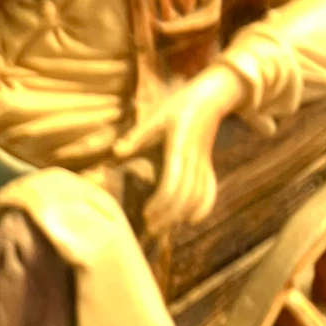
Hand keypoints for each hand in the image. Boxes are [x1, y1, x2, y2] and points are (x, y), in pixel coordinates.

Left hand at [113, 65, 247, 236]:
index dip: (161, 203)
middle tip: (150, 228)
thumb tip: (115, 153)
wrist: (210, 97)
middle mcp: (195, 160)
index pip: (174, 184)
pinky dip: (202, 208)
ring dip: (182, 215)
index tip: (146, 215)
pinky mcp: (209, 166)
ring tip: (163, 226)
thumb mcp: (155, 118)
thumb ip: (136, 137)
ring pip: (198, 197)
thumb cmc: (178, 106)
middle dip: (169, 216)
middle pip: (186, 196)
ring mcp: (204, 164)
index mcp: (180, 148)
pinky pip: (210, 191)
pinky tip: (190, 220)